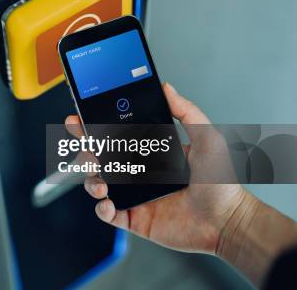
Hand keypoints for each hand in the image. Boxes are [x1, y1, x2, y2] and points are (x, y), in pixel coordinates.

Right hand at [65, 82, 245, 253]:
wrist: (228, 221)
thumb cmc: (221, 183)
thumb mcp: (207, 138)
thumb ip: (187, 112)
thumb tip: (168, 88)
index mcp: (150, 152)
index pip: (116, 136)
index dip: (95, 127)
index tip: (82, 117)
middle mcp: (138, 173)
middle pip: (100, 157)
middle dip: (85, 149)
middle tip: (85, 143)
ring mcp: (134, 196)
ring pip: (97, 183)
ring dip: (90, 179)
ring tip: (100, 181)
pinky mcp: (134, 218)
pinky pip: (108, 213)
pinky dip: (101, 208)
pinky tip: (107, 202)